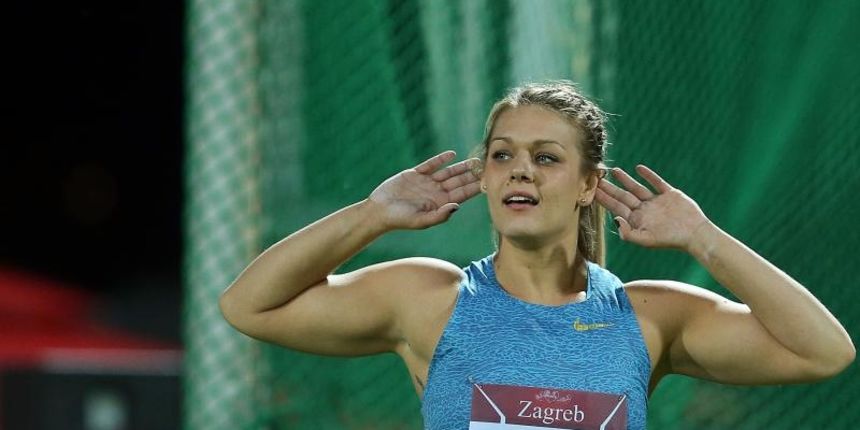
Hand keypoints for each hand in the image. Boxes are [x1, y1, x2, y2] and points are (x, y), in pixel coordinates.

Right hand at [368, 151, 481, 229]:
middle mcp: (435, 192)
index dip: (474, 188)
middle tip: (487, 167)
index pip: (461, 195)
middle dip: (471, 175)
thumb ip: (440, 215)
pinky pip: (430, 165)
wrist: (378, 211)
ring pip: (447, 172)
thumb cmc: (400, 220)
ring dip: (460, 167)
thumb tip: (457, 206)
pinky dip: (440, 159)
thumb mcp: (421, 220)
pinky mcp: (414, 173)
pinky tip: (452, 154)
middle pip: (458, 182)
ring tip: (474, 161)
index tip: (488, 181)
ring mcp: (426, 182)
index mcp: (439, 204)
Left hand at [595, 165, 710, 251]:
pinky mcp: (669, 194)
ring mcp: (656, 201)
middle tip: (596, 177)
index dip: (604, 199)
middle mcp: (644, 210)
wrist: (695, 234)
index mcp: (637, 220)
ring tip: (614, 170)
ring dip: (626, 179)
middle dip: (609, 188)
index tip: (591, 190)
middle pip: (623, 196)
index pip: (616, 207)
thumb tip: (616, 219)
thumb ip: (628, 233)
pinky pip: (656, 182)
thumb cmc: (670, 240)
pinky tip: (638, 168)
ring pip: (637, 188)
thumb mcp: (646, 240)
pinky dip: (648, 175)